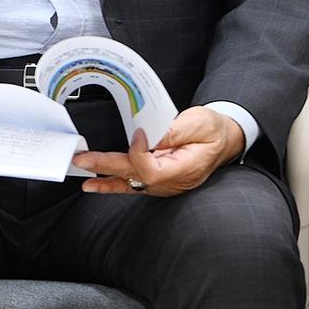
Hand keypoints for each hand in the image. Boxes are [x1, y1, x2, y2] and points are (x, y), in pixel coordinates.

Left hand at [75, 106, 246, 196]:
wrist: (225, 138)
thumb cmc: (214, 130)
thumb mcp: (199, 124)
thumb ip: (173, 132)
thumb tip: (148, 137)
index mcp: (186, 168)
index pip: (153, 169)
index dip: (139, 153)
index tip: (139, 133)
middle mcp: (173, 181)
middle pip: (135, 176)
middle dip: (106, 166)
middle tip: (83, 159)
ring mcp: (165, 184)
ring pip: (130, 182)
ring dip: (104, 176)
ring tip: (82, 171)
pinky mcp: (158, 179)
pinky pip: (132, 184)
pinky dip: (112, 184)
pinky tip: (94, 185)